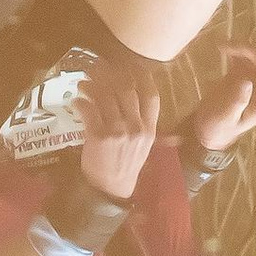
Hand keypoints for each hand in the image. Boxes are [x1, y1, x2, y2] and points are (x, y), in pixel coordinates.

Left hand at [77, 53, 161, 198]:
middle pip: (125, 90)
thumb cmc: (127, 167)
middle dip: (111, 74)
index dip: (142, 77)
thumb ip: (152, 132)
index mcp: (149, 130)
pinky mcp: (97, 136)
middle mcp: (135, 127)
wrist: (112, 190)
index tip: (131, 65)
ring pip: (105, 97)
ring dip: (93, 85)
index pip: (151, 97)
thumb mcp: (145, 150)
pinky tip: (78, 99)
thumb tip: (177, 136)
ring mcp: (116, 131)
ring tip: (85, 81)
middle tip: (99, 66)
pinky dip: (82, 101)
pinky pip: (89, 110)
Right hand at [190, 44, 255, 151]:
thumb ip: (237, 101)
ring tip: (225, 46)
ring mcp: (252, 81)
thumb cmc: (218, 129)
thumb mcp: (225, 117)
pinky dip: (236, 50)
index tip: (252, 55)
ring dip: (244, 49)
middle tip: (233, 47)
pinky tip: (222, 49)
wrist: (206, 131)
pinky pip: (244, 59)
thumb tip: (247, 81)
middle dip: (254, 52)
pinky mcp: (240, 75)